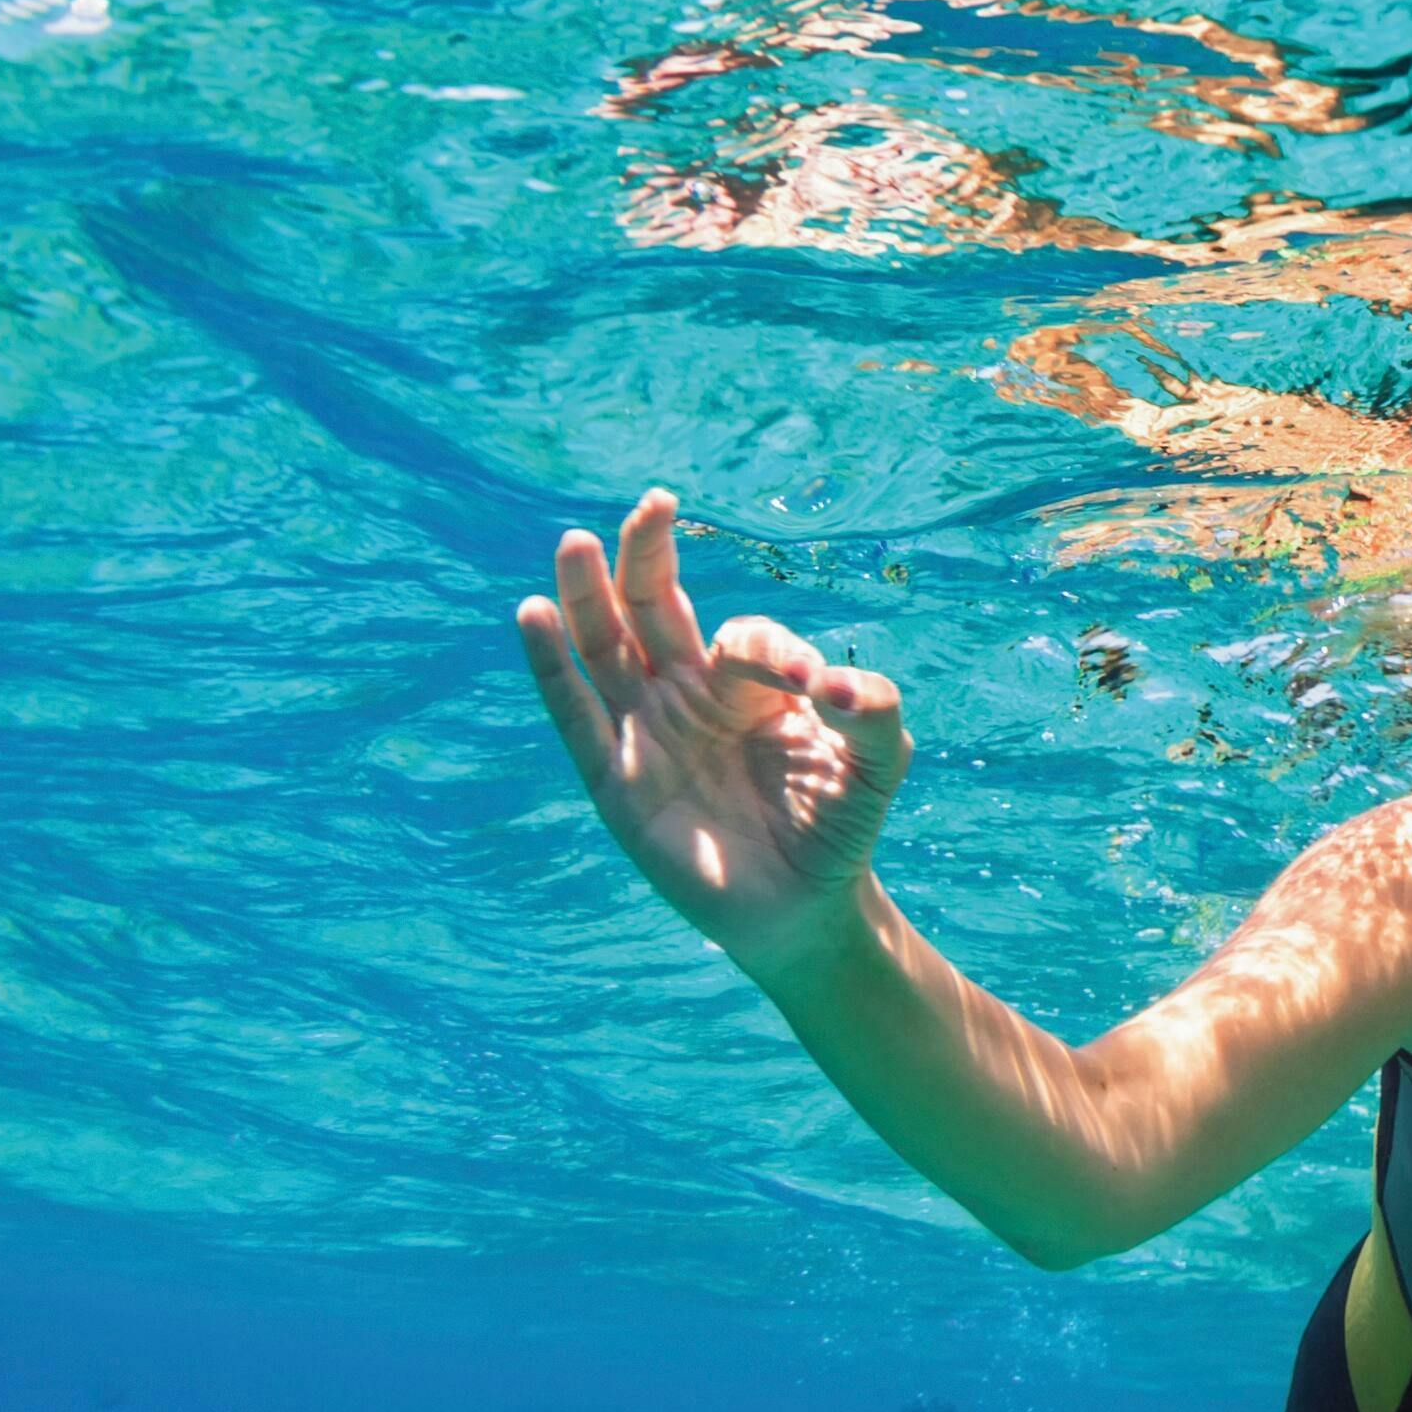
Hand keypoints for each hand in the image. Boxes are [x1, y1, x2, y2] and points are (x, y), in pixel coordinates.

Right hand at [516, 490, 911, 980]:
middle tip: (654, 504)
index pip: (742, 638)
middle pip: (654, 608)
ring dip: (587, 595)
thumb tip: (835, 684)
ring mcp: (647, 733)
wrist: (806, 907)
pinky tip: (533, 615)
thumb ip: (875, 712)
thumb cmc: (839, 826)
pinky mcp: (616, 782)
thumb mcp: (879, 763)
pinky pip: (575, 717)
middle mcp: (689, 694)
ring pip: (605, 648)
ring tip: (574, 542)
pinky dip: (551, 668)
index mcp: (748, 682)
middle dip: (649, 556)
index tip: (814, 691)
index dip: (771, 652)